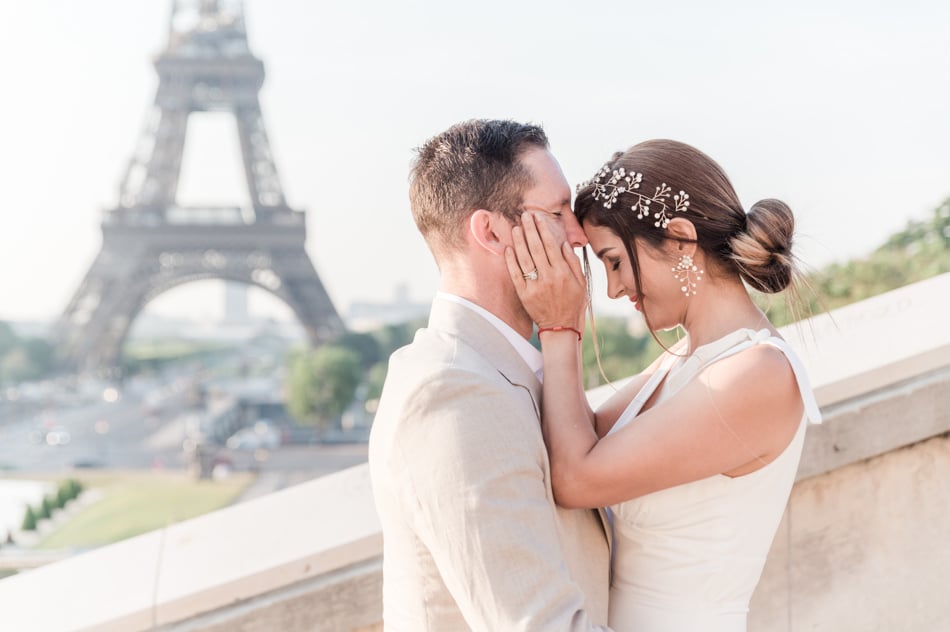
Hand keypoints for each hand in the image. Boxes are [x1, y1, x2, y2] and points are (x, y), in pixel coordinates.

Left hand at [505, 212, 587, 330]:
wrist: (561, 326)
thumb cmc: (573, 303)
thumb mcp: (581, 282)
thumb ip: (572, 262)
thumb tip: (564, 244)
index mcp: (563, 272)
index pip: (551, 245)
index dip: (543, 229)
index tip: (538, 217)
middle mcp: (548, 277)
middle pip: (536, 248)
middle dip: (530, 229)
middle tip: (524, 216)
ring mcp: (535, 286)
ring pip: (525, 258)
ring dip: (519, 241)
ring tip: (516, 228)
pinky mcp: (524, 294)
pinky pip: (516, 274)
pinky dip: (511, 261)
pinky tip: (509, 248)